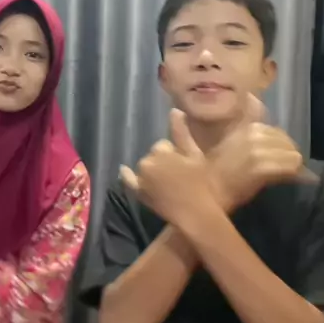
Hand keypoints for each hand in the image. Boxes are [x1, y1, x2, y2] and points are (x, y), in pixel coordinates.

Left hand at [120, 110, 213, 224]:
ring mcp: (141, 178)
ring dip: (153, 171)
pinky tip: (123, 170)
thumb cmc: (200, 182)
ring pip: (145, 167)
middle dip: (163, 162)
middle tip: (179, 176)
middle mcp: (147, 162)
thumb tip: (174, 110)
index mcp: (161, 150)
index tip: (185, 165)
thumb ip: (182, 132)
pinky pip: (128, 181)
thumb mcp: (194, 154)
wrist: (195, 213)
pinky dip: (126, 175)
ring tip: (169, 184)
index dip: (175, 154)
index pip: (164, 146)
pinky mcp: (139, 193)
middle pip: (154, 156)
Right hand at [207, 97, 304, 210]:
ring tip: (288, 176)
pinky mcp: (263, 167)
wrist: (206, 193)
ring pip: (293, 155)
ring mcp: (258, 151)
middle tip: (285, 169)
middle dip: (288, 155)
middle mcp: (253, 135)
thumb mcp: (231, 147)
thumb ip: (250, 140)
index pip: (277, 133)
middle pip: (287, 142)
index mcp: (246, 128)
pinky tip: (291, 181)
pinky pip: (291, 168)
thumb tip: (266, 145)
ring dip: (292, 166)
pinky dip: (295, 175)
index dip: (281, 147)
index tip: (278, 159)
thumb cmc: (214, 174)